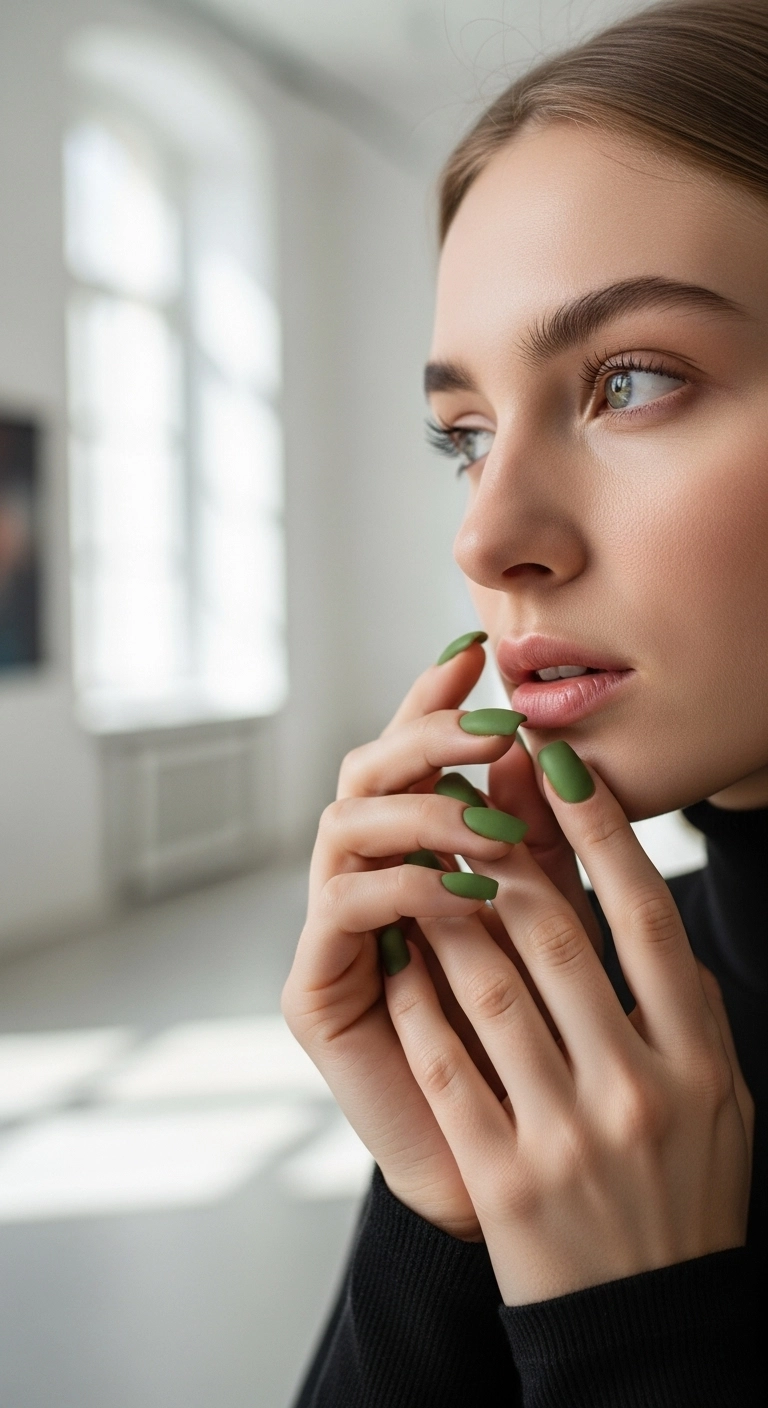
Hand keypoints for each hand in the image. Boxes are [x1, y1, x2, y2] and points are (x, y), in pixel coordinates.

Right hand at [282, 639, 523, 1238]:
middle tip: (495, 729)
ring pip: (343, 826)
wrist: (508, 1157)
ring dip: (420, 808)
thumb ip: (532, 834)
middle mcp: (362, 878)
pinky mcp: (313, 988)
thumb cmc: (532, 1032)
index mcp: (411, 852)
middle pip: (365, 773)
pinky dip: (405, 884)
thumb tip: (532, 745)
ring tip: (491, 824)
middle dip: (426, 737)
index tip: (475, 651)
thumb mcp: (545, 911)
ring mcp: (331, 930)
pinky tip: (466, 891)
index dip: (431, 698)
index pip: (411, 756)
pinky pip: (342, 909)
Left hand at [383, 747, 752, 1302]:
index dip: (599, 829)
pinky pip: (443, 1064)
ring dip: (445, 914)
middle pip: (557, 936)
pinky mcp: (502, 1179)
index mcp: (700, 1063)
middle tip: (466, 798)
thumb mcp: (718, 1094)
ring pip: (489, 987)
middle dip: (503, 855)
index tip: (556, 761)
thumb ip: (687, 1003)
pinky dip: (415, 999)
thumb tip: (638, 898)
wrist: (646, 1325)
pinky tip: (396, 954)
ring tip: (420, 866)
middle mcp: (637, 1092)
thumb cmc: (685, 1193)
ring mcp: (567, 1138)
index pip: (647, 918)